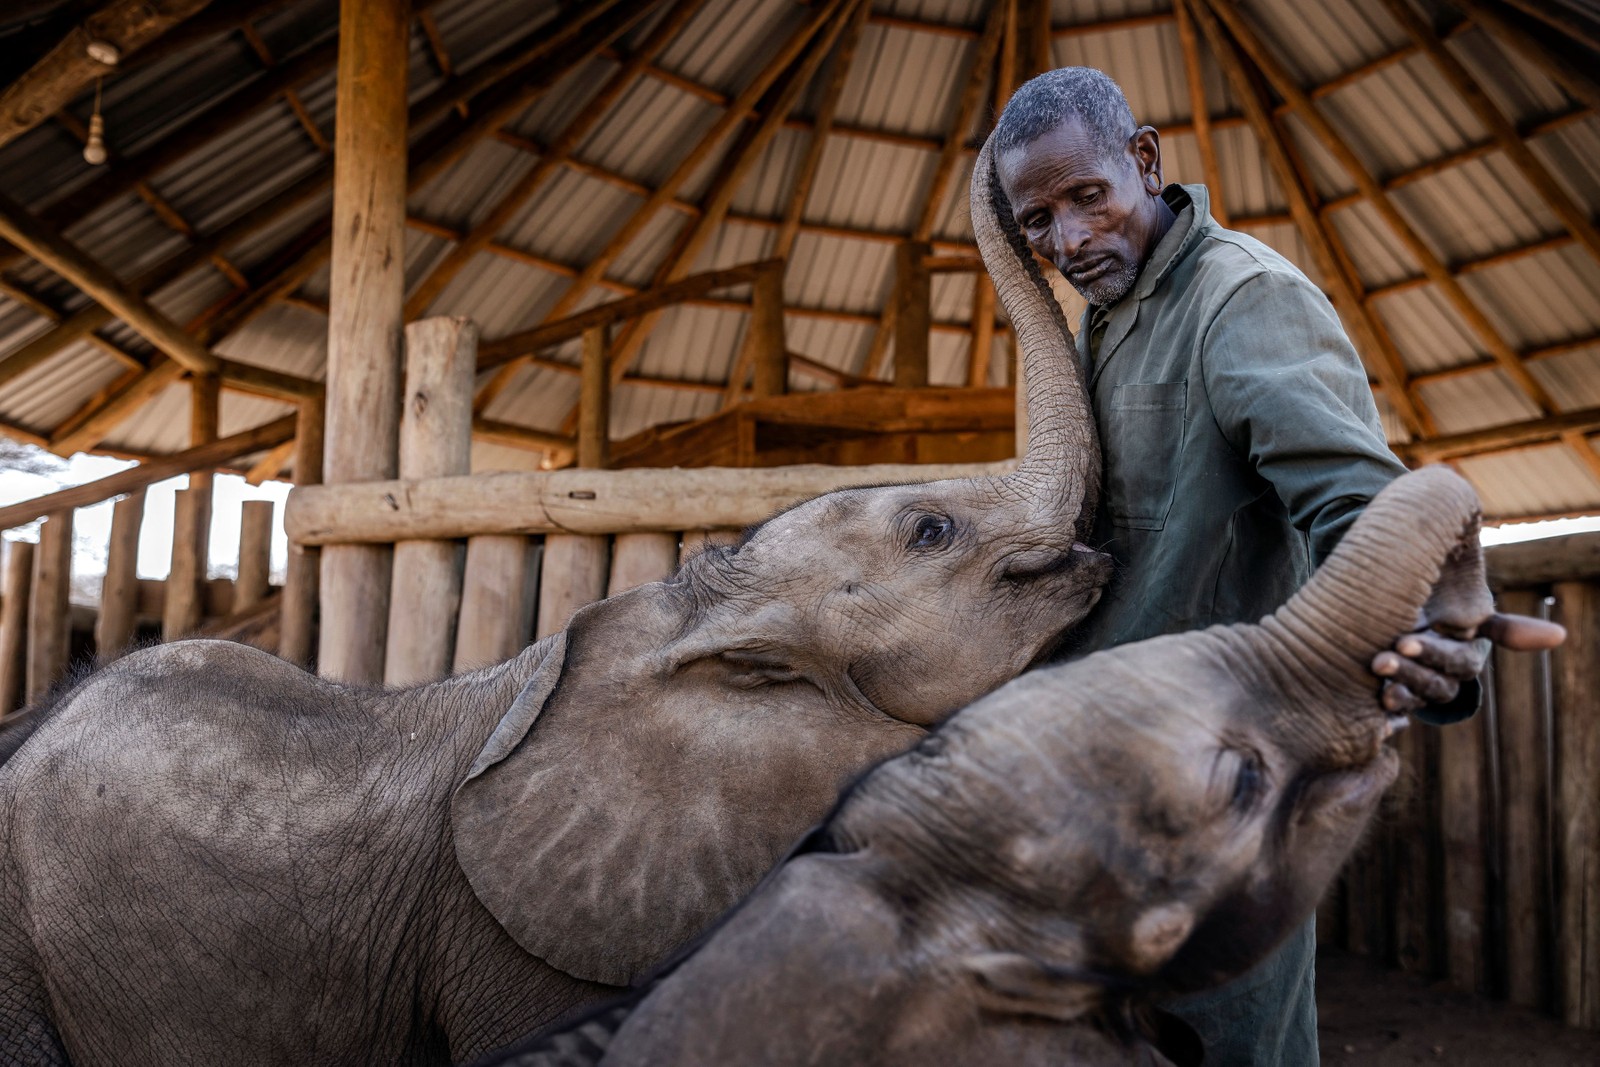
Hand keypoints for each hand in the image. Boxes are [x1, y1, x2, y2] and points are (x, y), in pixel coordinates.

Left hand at [1371, 612, 1565, 713]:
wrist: (1404, 600)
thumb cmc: (1441, 598)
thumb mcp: (1469, 604)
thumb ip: (1505, 621)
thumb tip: (1560, 637)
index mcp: (1465, 656)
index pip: (1457, 664)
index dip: (1433, 655)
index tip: (1403, 642)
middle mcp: (1444, 676)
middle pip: (1434, 685)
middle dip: (1408, 673)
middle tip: (1380, 660)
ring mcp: (1417, 686)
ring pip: (1414, 698)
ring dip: (1396, 690)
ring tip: (1373, 672)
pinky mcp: (1392, 691)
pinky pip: (1392, 711)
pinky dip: (1384, 710)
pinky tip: (1368, 702)